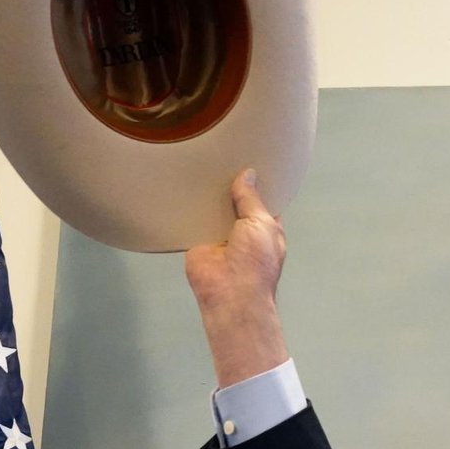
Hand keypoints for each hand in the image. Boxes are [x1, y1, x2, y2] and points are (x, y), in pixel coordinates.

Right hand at [184, 168, 289, 386]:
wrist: (229, 294)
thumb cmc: (256, 262)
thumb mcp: (261, 224)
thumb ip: (251, 199)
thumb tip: (248, 175)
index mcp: (265, 226)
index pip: (263, 199)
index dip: (259, 182)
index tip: (251, 158)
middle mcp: (243, 229)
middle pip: (236, 201)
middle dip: (230, 184)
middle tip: (220, 154)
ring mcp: (220, 234)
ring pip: (214, 208)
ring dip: (208, 194)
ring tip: (200, 162)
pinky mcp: (198, 240)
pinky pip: (193, 220)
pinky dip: (189, 207)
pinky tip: (183, 184)